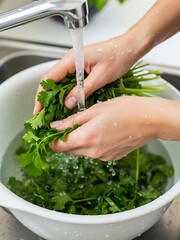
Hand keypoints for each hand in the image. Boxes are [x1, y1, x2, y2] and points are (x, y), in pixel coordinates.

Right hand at [33, 34, 139, 113]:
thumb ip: (83, 90)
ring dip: (55, 96)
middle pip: (51, 80)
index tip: (38, 109)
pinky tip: (66, 103)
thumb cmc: (118, 56)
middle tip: (44, 114)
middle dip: (46, 98)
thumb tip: (68, 103)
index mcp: (72, 59)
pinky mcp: (82, 68)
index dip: (41, 95)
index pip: (49, 78)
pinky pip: (69, 81)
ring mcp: (76, 64)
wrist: (129, 48)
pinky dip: (66, 93)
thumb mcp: (100, 77)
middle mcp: (71, 60)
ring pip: (60, 82)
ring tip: (53, 112)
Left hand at [49, 96, 166, 160]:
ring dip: (77, 142)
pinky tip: (99, 132)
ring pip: (80, 152)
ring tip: (84, 126)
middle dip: (62, 140)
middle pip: (68, 150)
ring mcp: (103, 157)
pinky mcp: (111, 157)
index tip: (48, 132)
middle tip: (65, 126)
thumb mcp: (95, 110)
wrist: (151, 120)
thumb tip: (55, 127)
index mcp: (86, 138)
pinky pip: (94, 153)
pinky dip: (90, 144)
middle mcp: (92, 152)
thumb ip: (73, 121)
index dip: (49, 140)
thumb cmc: (125, 110)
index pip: (58, 146)